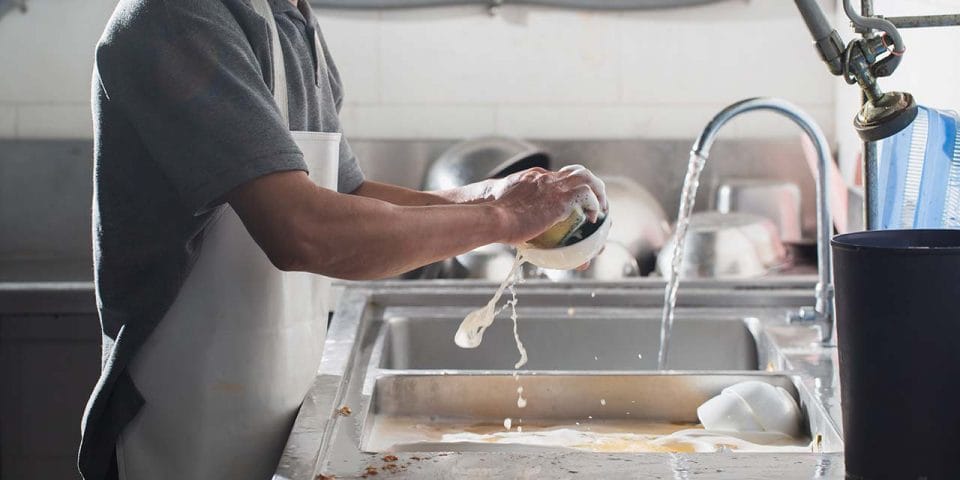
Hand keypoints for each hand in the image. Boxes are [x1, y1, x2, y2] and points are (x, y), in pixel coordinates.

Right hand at [492, 166, 606, 245]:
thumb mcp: (503, 211)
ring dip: (599, 193)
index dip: (569, 188)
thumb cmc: (492, 220)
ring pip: (587, 177)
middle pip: (576, 172)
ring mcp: (553, 185)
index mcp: (532, 178)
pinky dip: (595, 206)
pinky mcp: (561, 198)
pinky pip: (587, 196)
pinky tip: (593, 219)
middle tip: (597, 203)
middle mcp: (545, 177)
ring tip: (602, 210)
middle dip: (591, 185)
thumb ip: (515, 216)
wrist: (492, 217)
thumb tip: (516, 233)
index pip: (557, 177)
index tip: (573, 203)